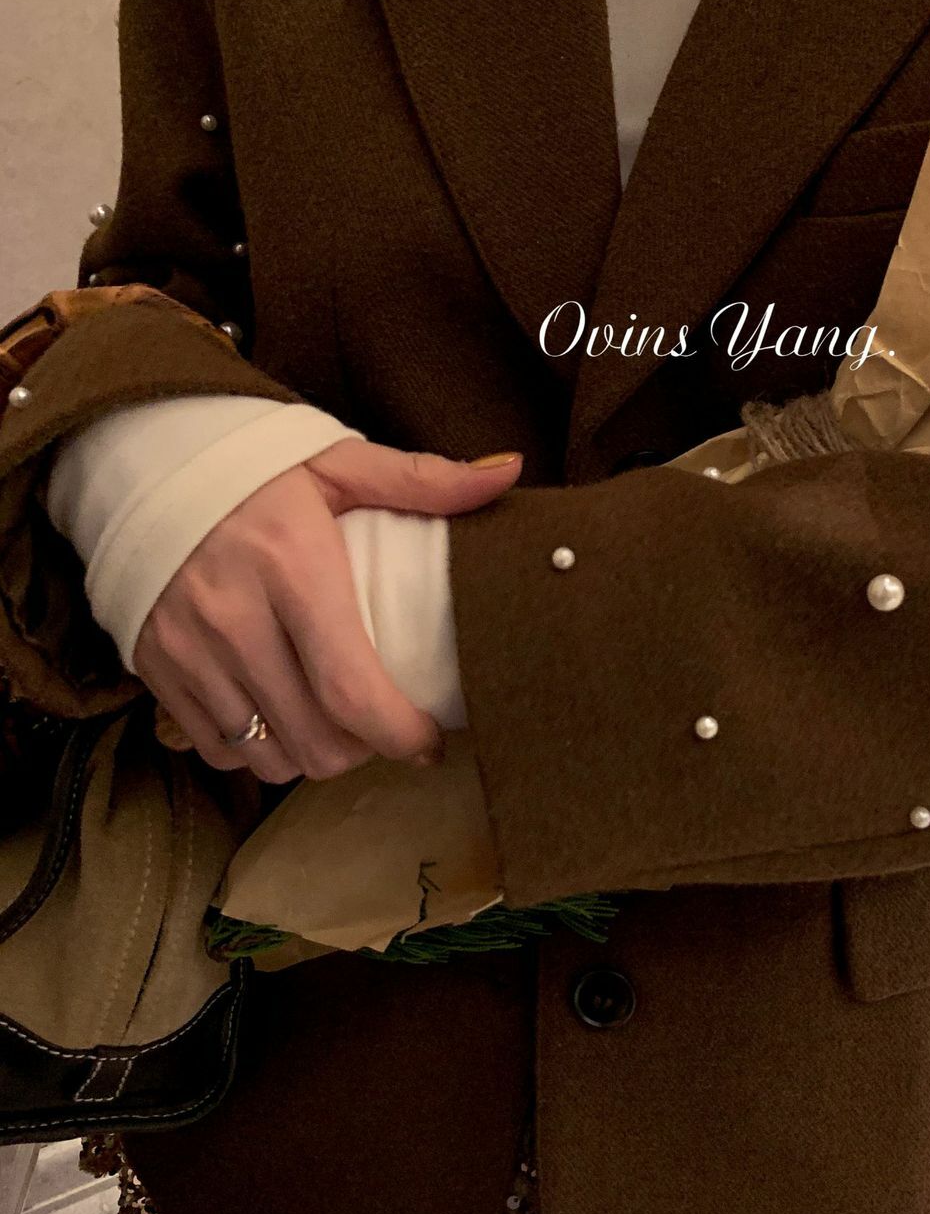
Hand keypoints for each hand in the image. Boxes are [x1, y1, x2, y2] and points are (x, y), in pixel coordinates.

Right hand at [136, 441, 520, 783]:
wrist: (137, 458)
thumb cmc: (250, 465)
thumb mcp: (336, 462)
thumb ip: (422, 479)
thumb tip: (508, 474)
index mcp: (292, 566)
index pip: (351, 689)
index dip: (400, 735)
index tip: (430, 743)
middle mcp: (234, 617)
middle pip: (314, 739)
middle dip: (363, 751)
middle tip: (383, 727)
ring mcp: (188, 649)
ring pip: (265, 755)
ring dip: (310, 754)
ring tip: (333, 724)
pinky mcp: (154, 667)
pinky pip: (214, 748)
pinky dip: (253, 750)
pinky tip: (276, 716)